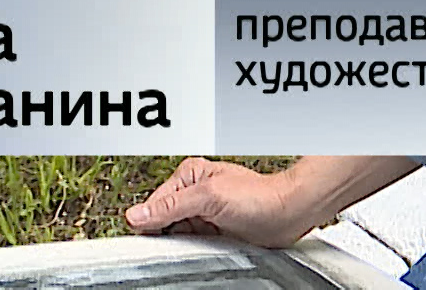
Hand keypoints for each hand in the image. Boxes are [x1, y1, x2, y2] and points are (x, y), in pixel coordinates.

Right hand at [125, 157, 322, 247]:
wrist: (287, 214)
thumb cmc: (259, 197)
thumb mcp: (209, 198)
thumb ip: (171, 206)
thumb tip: (137, 215)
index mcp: (189, 176)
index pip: (154, 204)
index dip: (150, 223)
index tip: (147, 240)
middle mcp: (193, 193)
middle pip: (163, 221)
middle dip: (169, 234)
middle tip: (186, 239)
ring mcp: (203, 213)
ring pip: (176, 236)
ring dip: (183, 244)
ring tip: (202, 241)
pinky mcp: (212, 231)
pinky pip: (192, 244)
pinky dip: (194, 250)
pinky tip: (205, 249)